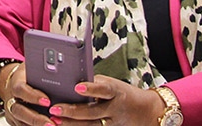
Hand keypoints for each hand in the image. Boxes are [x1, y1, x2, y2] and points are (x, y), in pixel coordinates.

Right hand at [0, 62, 55, 125]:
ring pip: (20, 122)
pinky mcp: (14, 121)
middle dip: (35, 119)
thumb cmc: (28, 75)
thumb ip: (43, 69)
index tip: (47, 101)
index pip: (21, 89)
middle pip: (20, 110)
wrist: (14, 83)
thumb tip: (60, 69)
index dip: (32, 96)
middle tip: (50, 123)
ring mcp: (11, 112)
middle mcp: (11, 99)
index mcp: (15, 83)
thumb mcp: (33, 67)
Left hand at [47, 74, 164, 124]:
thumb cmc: (123, 94)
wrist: (147, 112)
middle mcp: (114, 109)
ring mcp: (112, 124)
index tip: (77, 87)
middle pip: (91, 112)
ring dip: (70, 124)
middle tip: (54, 108)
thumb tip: (70, 80)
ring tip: (54, 120)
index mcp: (116, 92)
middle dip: (71, 111)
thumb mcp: (113, 84)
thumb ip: (94, 84)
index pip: (103, 89)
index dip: (91, 89)